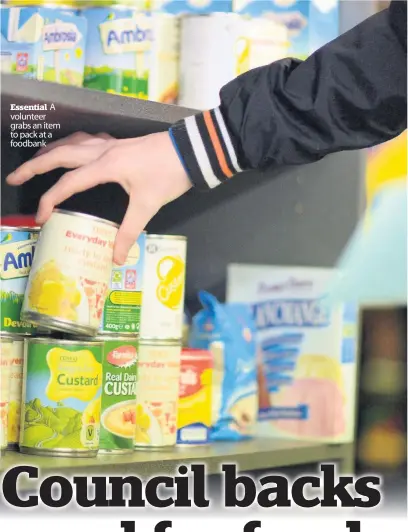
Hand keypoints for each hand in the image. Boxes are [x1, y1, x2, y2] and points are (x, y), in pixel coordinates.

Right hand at [6, 131, 191, 264]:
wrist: (191, 151)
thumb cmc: (169, 175)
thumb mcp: (147, 206)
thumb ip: (129, 232)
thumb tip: (115, 258)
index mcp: (105, 166)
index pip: (68, 183)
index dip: (50, 200)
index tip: (41, 218)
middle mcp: (102, 151)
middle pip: (59, 154)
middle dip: (34, 166)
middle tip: (14, 177)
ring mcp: (111, 145)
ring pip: (72, 143)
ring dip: (51, 152)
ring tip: (37, 162)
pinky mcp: (120, 144)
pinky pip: (88, 141)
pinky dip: (73, 146)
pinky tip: (75, 152)